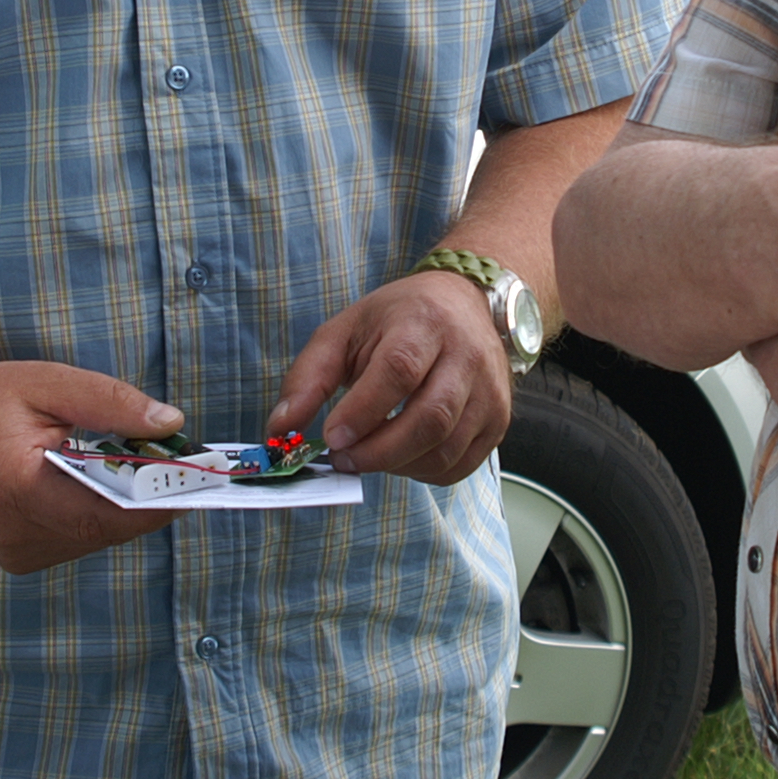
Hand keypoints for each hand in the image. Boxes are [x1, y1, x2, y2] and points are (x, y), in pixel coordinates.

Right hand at [0, 360, 189, 574]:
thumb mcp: (46, 382)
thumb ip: (110, 402)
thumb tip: (172, 425)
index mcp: (20, 491)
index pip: (109, 512)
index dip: (160, 497)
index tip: (199, 473)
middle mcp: (17, 535)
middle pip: (110, 528)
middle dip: (149, 495)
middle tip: (179, 459)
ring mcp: (16, 554)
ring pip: (98, 538)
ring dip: (124, 505)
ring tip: (132, 462)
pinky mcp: (19, 558)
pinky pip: (79, 540)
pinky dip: (97, 512)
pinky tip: (91, 478)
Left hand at [270, 270, 512, 485]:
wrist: (464, 304)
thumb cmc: (397, 320)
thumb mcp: (344, 332)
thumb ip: (308, 378)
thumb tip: (278, 430)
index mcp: (424, 323)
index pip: (399, 371)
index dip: (363, 411)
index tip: (332, 438)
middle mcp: (466, 356)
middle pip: (430, 418)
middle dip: (378, 451)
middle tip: (343, 460)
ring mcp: (490, 392)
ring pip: (445, 449)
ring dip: (397, 466)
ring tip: (368, 456)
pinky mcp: (499, 421)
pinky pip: (460, 466)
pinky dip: (423, 473)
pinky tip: (400, 458)